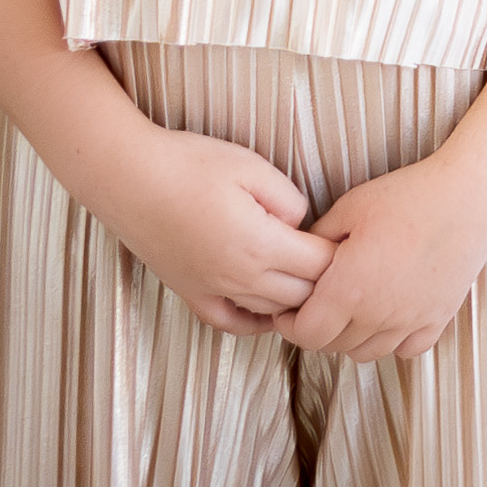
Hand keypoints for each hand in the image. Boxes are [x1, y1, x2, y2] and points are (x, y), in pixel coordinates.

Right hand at [98, 123, 334, 334]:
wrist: (131, 179)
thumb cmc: (191, 164)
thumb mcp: (251, 166)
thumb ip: (288, 199)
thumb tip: (301, 224)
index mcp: (260, 244)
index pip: (317, 266)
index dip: (340, 258)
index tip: (356, 246)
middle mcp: (239, 277)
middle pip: (299, 296)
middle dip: (325, 284)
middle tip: (343, 269)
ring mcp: (213, 289)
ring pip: (269, 311)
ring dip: (295, 303)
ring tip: (315, 288)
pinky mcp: (191, 292)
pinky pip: (231, 322)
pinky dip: (255, 322)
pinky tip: (267, 312)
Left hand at [277, 154, 486, 363]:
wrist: (468, 198)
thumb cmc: (409, 197)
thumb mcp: (351, 206)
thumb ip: (318, 239)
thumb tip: (301, 258)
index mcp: (349, 291)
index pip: (306, 334)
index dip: (289, 324)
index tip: (286, 308)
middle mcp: (377, 317)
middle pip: (332, 346)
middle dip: (317, 327)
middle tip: (316, 301)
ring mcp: (409, 323)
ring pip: (366, 352)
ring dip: (351, 336)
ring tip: (351, 306)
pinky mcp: (436, 320)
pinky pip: (404, 349)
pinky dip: (391, 339)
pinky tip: (389, 312)